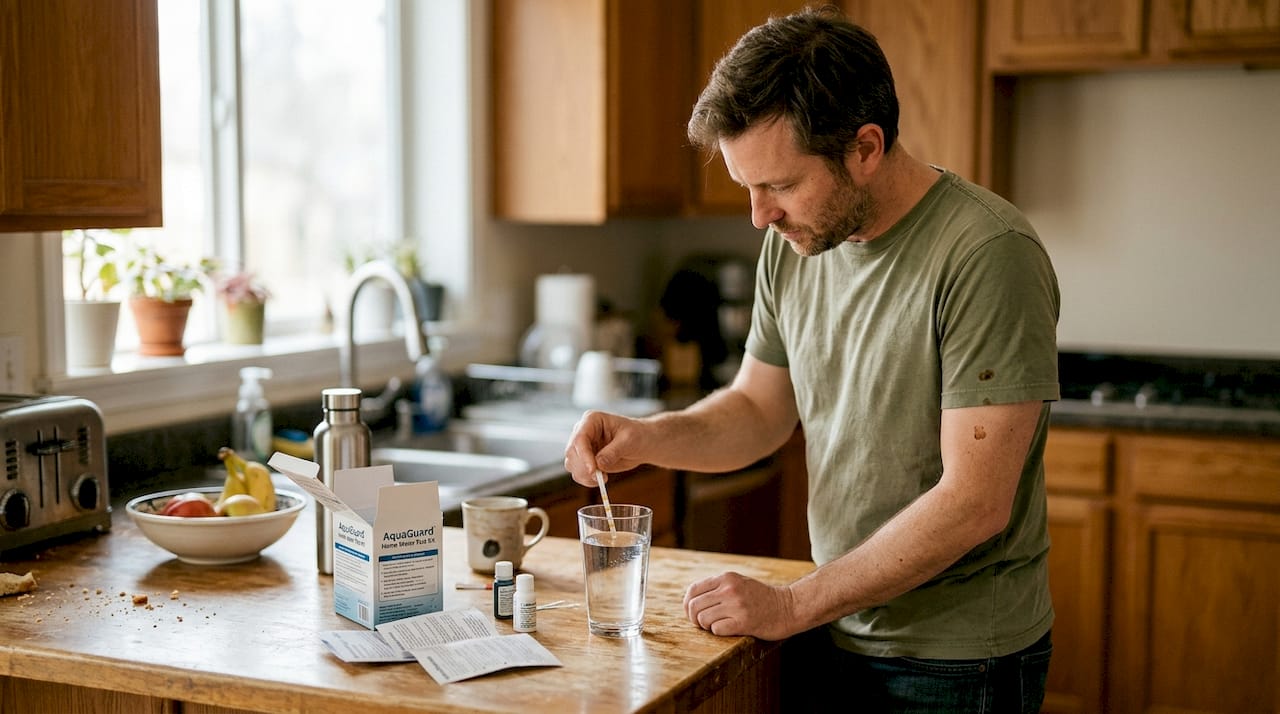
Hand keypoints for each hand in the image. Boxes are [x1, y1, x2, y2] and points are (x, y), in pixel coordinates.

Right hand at [563, 410, 650, 485]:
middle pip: (572, 452)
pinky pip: (578, 472)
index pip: (580, 438)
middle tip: (600, 478)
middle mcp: (583, 432)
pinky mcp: (586, 459)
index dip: (584, 456)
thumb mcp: (629, 440)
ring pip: (571, 464)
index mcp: (592, 420)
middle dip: (584, 468)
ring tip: (603, 478)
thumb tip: (599, 464)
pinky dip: (586, 480)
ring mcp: (583, 446)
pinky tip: (600, 480)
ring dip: (584, 475)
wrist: (642, 443)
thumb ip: (613, 451)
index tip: (593, 471)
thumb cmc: (638, 435)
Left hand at [683, 571, 798, 640]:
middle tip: (703, 624)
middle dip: (694, 618)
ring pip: (703, 619)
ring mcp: (737, 606)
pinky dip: (718, 632)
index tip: (692, 613)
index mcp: (727, 578)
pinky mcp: (743, 622)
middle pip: (694, 606)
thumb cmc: (761, 598)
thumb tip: (691, 600)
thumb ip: (717, 587)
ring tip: (718, 625)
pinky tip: (729, 629)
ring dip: (707, 626)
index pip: (693, 590)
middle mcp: (729, 589)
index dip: (688, 604)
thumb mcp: (739, 583)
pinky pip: (716, 630)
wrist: (788, 607)